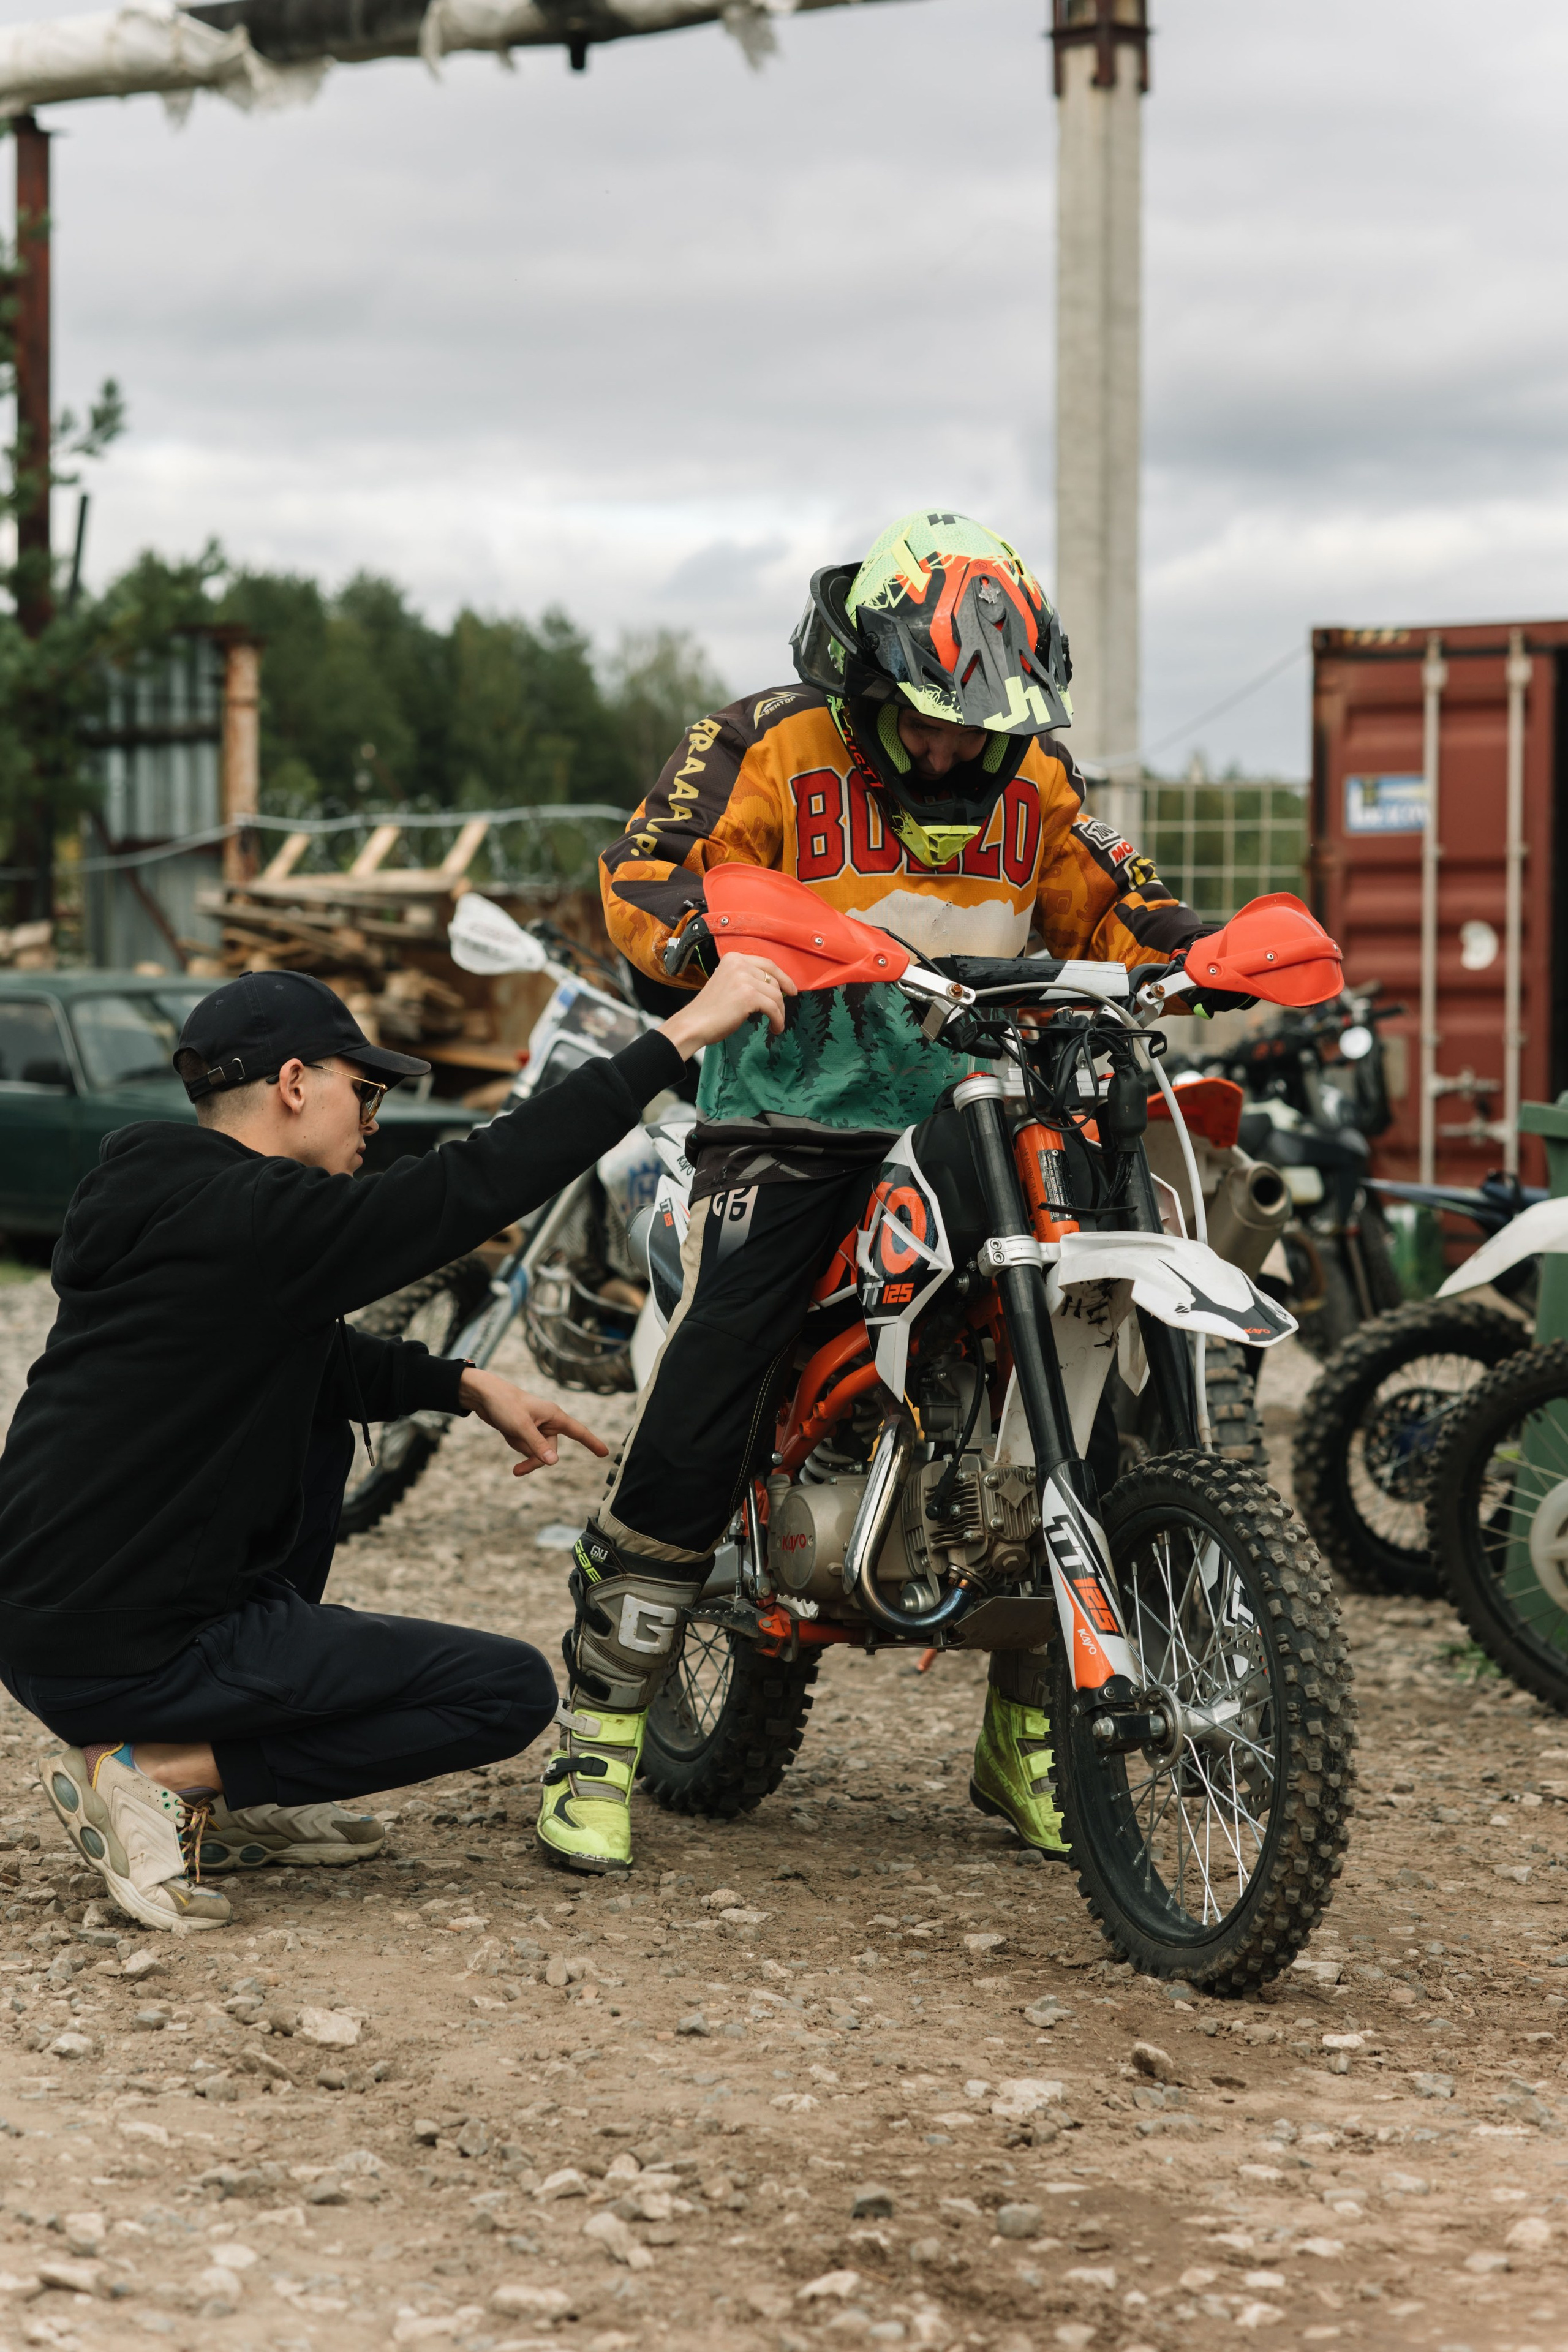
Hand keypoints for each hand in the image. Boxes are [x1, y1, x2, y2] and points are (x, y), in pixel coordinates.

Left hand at [456, 1367, 610, 1477]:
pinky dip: (515, 1444)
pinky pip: (525, 1446)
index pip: (579, 1432)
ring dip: (521, 1449)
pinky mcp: (525, 1430)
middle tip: (517, 1470)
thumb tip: (554, 1463)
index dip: (592, 1443)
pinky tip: (506, 1431)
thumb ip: (537, 1446)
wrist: (484, 1395)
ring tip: (508, 1433)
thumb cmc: (505, 1405)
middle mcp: (548, 1422)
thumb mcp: (521, 1427)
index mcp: (554, 1416)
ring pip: (536, 1450)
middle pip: (551, 1451)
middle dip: (534, 1459)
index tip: (605, 1453)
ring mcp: (536, 1427)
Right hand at [660, 951, 796, 1057]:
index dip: (783, 977)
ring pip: (776, 995)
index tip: (791, 989)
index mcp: (733, 958)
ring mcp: (743, 979)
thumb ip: (748, 979)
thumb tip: (776, 986)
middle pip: (773, 980)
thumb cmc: (710, 1010)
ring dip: (779, 1012)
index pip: (767, 964)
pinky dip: (778, 1020)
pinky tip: (775, 1027)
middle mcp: (739, 964)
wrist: (694, 1024)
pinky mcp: (748, 996)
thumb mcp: (728, 983)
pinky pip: (773, 1008)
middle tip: (779, 1013)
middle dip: (780, 999)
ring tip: (775, 1023)